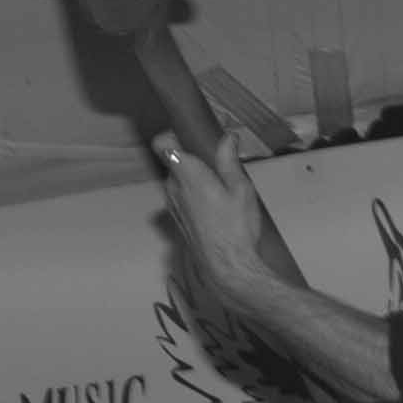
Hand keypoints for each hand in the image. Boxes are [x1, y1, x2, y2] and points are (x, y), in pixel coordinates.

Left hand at [151, 131, 283, 312]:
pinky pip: (180, 198)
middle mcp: (173, 187)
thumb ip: (229, 160)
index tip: (191, 135)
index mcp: (187, 173)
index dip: (172, 135)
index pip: (162, 144)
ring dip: (193, 178)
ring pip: (177, 181)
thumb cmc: (236, 226)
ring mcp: (172, 206)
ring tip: (220, 186)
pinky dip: (192, 195)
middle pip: (173, 162)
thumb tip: (228, 138)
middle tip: (218, 162)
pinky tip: (215, 205)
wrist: (228, 267)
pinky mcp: (177, 220)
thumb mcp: (240, 188)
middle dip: (192, 158)